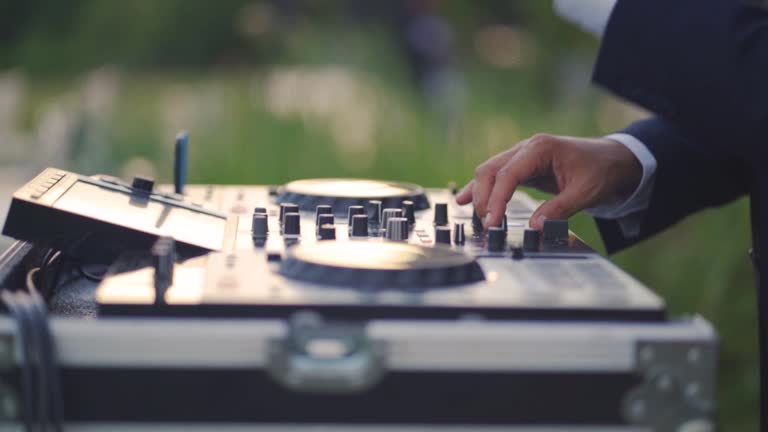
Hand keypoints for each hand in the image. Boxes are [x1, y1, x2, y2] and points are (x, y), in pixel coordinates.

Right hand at [455, 134, 642, 229]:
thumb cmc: (601, 170)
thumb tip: (535, 227)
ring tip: (472, 215)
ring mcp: (522, 156)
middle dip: (483, 197)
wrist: (613, 160)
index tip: (492, 220)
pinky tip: (464, 199)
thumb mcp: (585, 192)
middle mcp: (526, 148)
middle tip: (486, 223)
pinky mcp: (523, 167)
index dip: (497, 199)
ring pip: (489, 172)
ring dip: (479, 193)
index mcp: (540, 148)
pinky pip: (497, 177)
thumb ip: (559, 210)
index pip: (508, 174)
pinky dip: (482, 189)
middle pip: (491, 170)